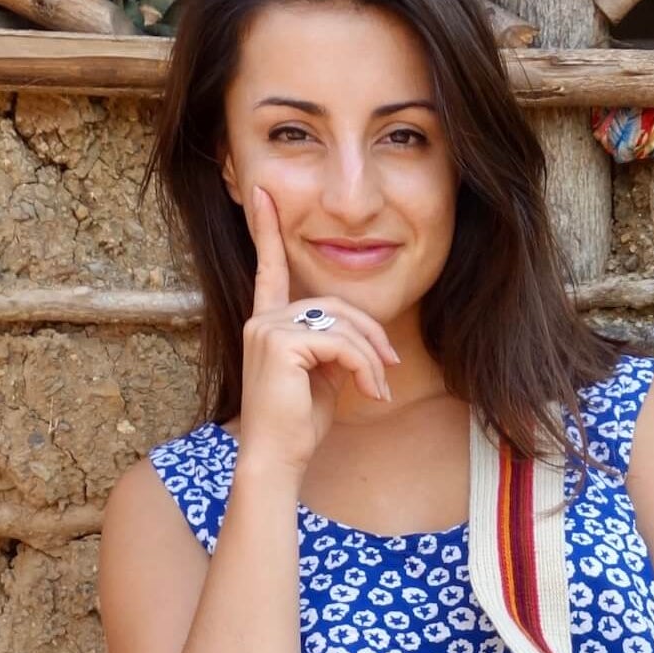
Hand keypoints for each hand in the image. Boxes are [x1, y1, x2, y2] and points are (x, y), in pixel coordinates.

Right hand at [238, 184, 400, 471]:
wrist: (276, 457)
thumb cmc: (298, 425)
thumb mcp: (322, 378)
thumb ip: (334, 347)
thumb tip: (366, 340)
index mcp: (268, 322)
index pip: (270, 270)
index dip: (265, 231)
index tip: (263, 195)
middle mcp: (262, 319)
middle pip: (334, 305)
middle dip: (371, 334)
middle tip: (391, 366)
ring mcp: (267, 328)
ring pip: (342, 324)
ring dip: (371, 358)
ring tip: (377, 389)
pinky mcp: (281, 342)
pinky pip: (341, 343)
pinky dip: (365, 368)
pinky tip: (369, 393)